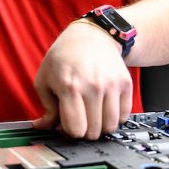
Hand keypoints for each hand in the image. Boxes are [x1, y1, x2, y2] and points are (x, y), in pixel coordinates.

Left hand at [32, 20, 132, 139]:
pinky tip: (104, 107)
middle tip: (80, 118)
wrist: (91, 36)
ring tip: (92, 114)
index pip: (76, 129)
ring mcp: (111, 85)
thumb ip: (45, 108)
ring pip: (111, 126)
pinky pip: (124, 116)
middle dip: (85, 130)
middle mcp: (93, 86)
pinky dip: (115, 117)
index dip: (69, 132)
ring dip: (101, 126)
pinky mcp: (125, 83)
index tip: (67, 124)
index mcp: (69, 86)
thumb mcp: (44, 79)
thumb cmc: (64, 57)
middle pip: (94, 132)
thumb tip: (43, 127)